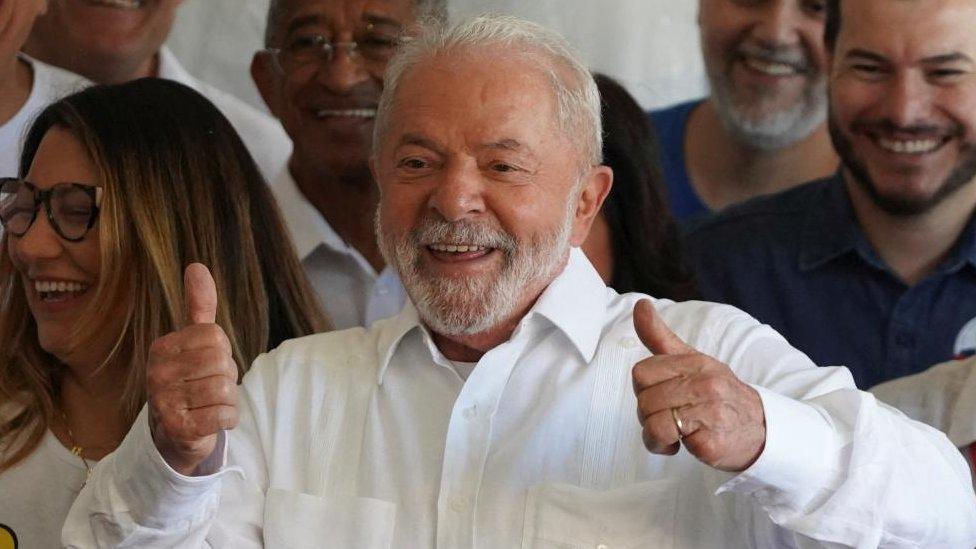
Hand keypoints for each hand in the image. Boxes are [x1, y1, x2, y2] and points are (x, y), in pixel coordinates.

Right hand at [147, 264, 238, 475]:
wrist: (175, 435)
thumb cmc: (190, 383)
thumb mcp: (194, 343)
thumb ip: (199, 306)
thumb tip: (197, 266)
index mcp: (162, 348)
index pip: (215, 336)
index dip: (222, 352)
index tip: (206, 366)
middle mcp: (157, 373)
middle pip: (221, 362)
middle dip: (226, 376)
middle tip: (209, 388)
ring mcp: (164, 403)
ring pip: (224, 389)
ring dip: (228, 399)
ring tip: (209, 404)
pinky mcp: (178, 429)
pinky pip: (225, 415)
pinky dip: (228, 418)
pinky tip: (212, 420)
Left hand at [632, 299, 765, 471]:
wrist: (762, 431)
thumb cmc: (719, 395)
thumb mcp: (693, 362)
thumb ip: (660, 337)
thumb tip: (640, 305)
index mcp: (695, 363)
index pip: (641, 373)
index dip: (644, 389)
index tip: (662, 395)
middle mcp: (705, 384)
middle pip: (644, 401)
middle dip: (649, 415)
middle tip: (671, 417)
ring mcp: (710, 412)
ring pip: (652, 423)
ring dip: (655, 435)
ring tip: (675, 433)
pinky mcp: (710, 442)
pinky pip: (666, 441)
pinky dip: (668, 447)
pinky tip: (685, 443)